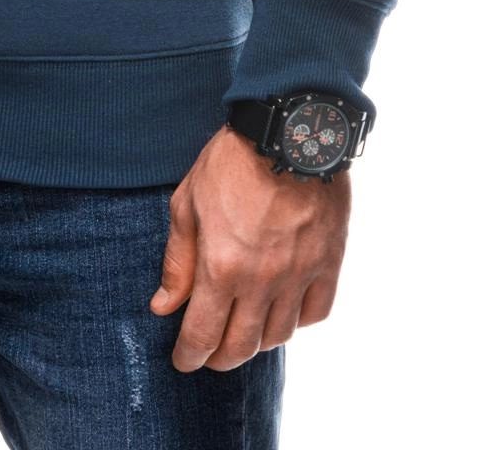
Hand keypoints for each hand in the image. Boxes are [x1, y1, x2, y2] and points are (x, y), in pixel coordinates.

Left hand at [149, 124, 349, 370]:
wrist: (288, 131)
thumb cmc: (231, 162)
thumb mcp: (188, 203)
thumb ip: (178, 260)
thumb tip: (163, 306)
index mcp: (222, 267)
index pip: (203, 336)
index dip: (190, 357)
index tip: (182, 362)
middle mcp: (262, 281)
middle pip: (241, 346)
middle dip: (219, 359)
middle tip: (209, 354)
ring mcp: (299, 275)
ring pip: (279, 336)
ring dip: (257, 342)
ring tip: (244, 331)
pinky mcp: (329, 263)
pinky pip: (315, 313)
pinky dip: (297, 321)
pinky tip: (282, 311)